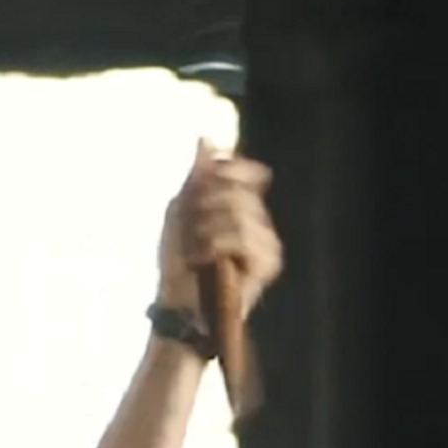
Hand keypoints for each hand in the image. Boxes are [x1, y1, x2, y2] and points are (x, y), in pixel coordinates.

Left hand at [156, 138, 283, 327]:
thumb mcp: (180, 214)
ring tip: (195, 249)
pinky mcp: (269, 263)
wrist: (180, 308)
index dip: (221, 171)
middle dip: (205, 204)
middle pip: (239, 188)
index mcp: (240, 207)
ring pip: (241, 211)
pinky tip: (204, 259)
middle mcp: (258, 221)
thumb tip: (206, 139)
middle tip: (189, 230)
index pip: (243, 171)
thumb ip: (196, 178)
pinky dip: (217, 244)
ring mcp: (266, 242)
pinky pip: (244, 236)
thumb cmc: (178, 265)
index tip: (196, 188)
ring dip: (207, 227)